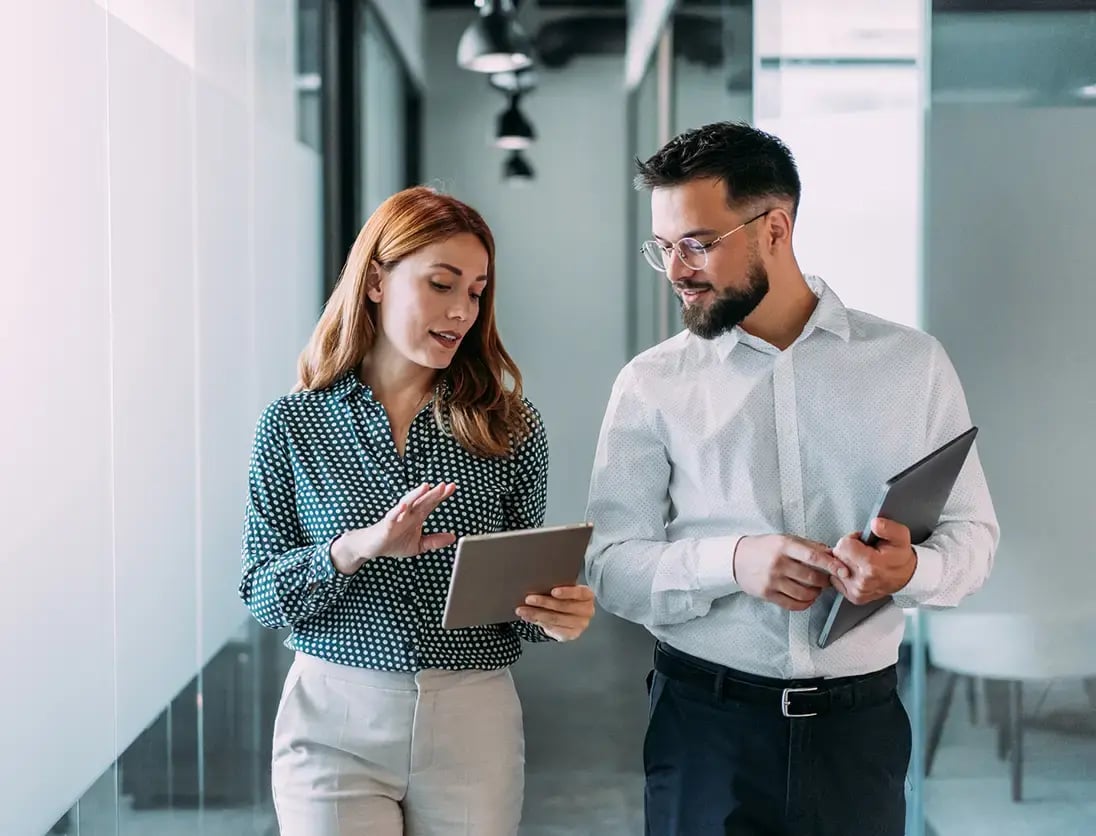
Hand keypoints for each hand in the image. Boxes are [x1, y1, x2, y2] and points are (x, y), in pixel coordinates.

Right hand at [330, 483, 456, 574]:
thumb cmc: (394, 542)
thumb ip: (434, 540)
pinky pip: (392, 515)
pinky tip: (404, 505)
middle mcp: (408, 513)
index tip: (452, 487)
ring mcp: (397, 517)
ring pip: (408, 503)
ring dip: (416, 494)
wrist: (372, 547)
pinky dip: (397, 510)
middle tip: (445, 485)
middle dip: (433, 493)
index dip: (441, 495)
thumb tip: (453, 537)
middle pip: (422, 500)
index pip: (431, 503)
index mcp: (417, 516)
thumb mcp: (419, 545)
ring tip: (426, 487)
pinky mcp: (386, 524)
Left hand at [516, 585, 595, 641]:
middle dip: (544, 602)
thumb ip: (556, 587)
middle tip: (529, 599)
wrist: (568, 616)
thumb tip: (537, 583)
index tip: (552, 591)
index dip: (566, 592)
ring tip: (522, 609)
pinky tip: (528, 617)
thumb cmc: (565, 598)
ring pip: (555, 619)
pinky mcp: (571, 634)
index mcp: (587, 596)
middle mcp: (587, 611)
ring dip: (536, 614)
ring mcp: (580, 624)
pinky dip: (538, 622)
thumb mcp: (565, 590)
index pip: (579, 593)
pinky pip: (553, 628)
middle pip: (564, 607)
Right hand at [733, 534, 850, 611]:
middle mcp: (778, 563)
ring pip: (804, 593)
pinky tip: (806, 598)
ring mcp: (772, 580)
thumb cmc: (764, 547)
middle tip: (826, 580)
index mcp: (784, 546)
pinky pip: (793, 604)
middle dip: (825, 581)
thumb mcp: (785, 539)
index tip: (844, 571)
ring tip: (815, 589)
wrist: (736, 558)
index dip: (832, 565)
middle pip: (811, 578)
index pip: (813, 557)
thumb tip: (832, 553)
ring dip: (815, 593)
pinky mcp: (767, 594)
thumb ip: (809, 546)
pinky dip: (805, 603)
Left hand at [830, 517, 916, 604]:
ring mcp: (858, 591)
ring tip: (860, 561)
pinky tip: (856, 570)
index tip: (862, 542)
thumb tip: (875, 523)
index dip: (852, 539)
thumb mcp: (900, 536)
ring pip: (835, 568)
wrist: (906, 576)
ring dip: (844, 562)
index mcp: (871, 565)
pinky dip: (843, 573)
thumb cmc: (900, 555)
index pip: (843, 545)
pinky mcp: (854, 597)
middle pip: (837, 556)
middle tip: (862, 551)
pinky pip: (836, 579)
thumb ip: (888, 527)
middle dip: (847, 550)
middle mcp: (862, 581)